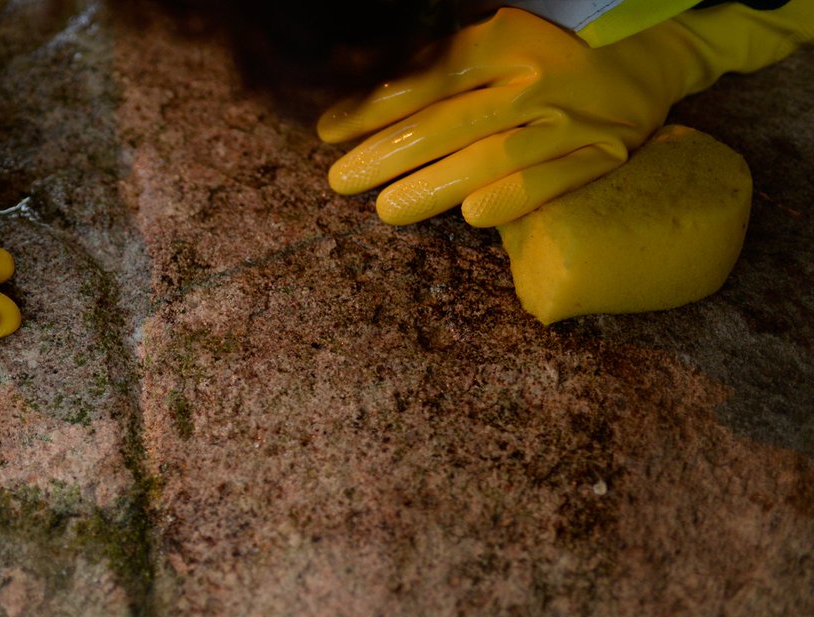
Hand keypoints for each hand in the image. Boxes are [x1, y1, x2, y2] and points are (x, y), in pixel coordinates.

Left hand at [317, 2, 812, 227]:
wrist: (652, 54)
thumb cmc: (553, 47)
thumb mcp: (499, 36)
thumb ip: (441, 59)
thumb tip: (369, 90)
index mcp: (508, 38)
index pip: (429, 76)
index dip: (373, 106)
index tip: (329, 131)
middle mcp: (538, 79)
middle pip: (450, 122)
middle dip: (387, 154)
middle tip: (340, 179)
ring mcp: (571, 122)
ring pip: (491, 158)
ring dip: (434, 187)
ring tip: (385, 209)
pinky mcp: (598, 157)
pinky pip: (549, 183)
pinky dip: (510, 199)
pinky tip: (469, 215)